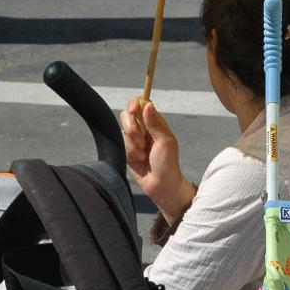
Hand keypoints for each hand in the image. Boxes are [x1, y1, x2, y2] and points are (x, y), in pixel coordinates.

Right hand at [121, 98, 194, 223]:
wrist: (161, 185)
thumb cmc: (168, 164)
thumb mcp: (165, 141)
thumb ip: (155, 123)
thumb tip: (147, 104)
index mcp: (155, 123)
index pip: (141, 104)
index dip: (134, 105)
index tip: (134, 111)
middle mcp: (144, 129)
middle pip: (127, 116)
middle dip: (132, 128)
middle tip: (142, 140)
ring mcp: (135, 140)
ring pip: (123, 131)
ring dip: (132, 144)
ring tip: (143, 154)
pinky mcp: (127, 150)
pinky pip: (121, 144)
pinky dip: (129, 153)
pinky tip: (139, 160)